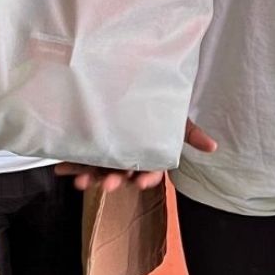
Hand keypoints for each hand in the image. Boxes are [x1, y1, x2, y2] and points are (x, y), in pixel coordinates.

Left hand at [55, 121, 216, 193]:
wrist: (131, 91)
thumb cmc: (159, 111)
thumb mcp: (177, 120)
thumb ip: (191, 133)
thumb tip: (213, 146)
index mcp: (149, 158)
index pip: (150, 173)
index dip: (146, 178)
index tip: (142, 181)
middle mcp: (128, 160)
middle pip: (122, 175)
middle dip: (115, 180)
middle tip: (109, 183)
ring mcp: (108, 156)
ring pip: (99, 171)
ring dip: (89, 178)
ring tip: (80, 182)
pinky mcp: (91, 150)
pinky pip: (80, 161)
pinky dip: (70, 166)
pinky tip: (60, 169)